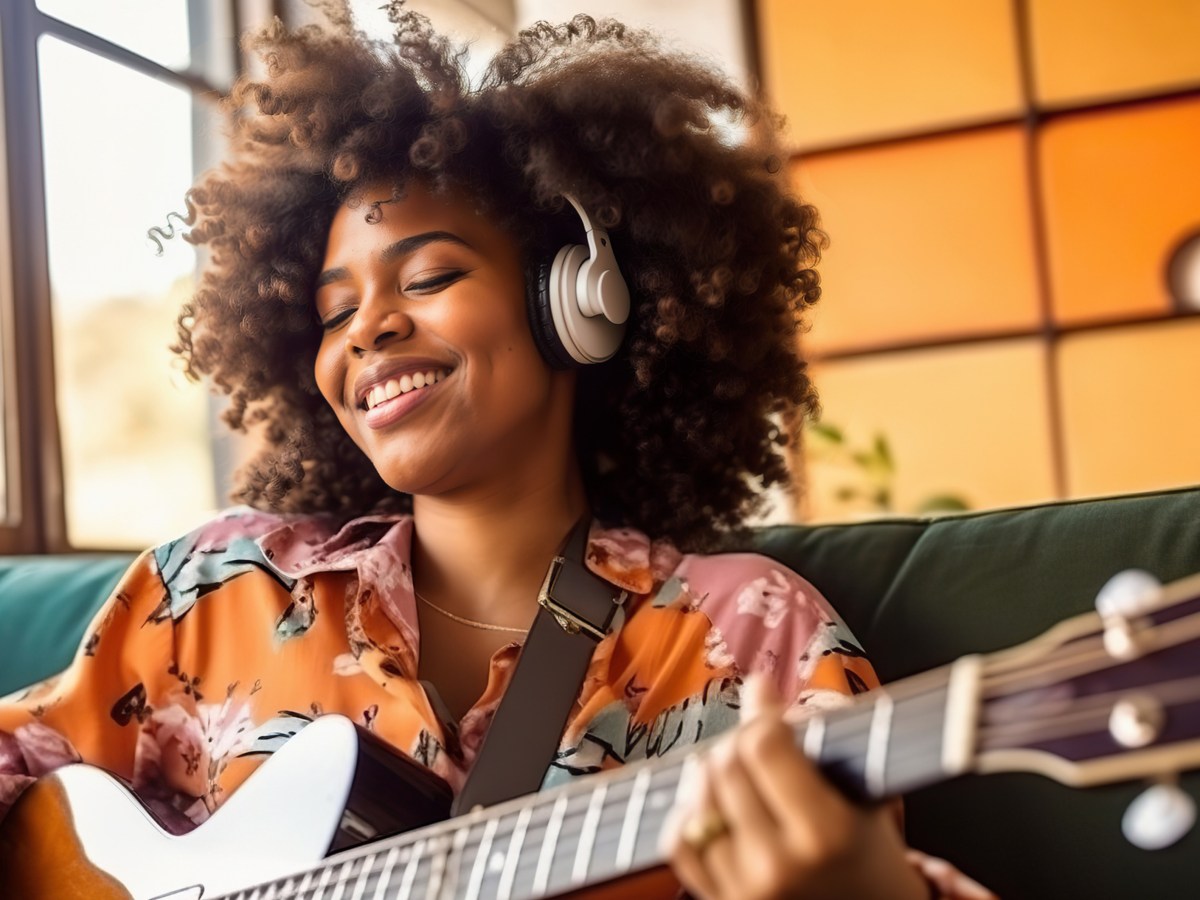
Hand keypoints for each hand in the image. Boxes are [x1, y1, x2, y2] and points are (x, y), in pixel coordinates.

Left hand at [662, 674, 930, 899]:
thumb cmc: (866, 850)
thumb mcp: (860, 792)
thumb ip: (813, 736)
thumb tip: (758, 685)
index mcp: (826, 833)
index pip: (764, 745)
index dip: (762, 715)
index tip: (767, 705)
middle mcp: (779, 865)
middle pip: (725, 766)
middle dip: (738, 742)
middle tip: (756, 741)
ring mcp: (744, 889)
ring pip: (696, 799)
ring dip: (710, 773)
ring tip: (737, 770)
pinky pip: (678, 841)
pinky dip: (689, 814)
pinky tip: (714, 804)